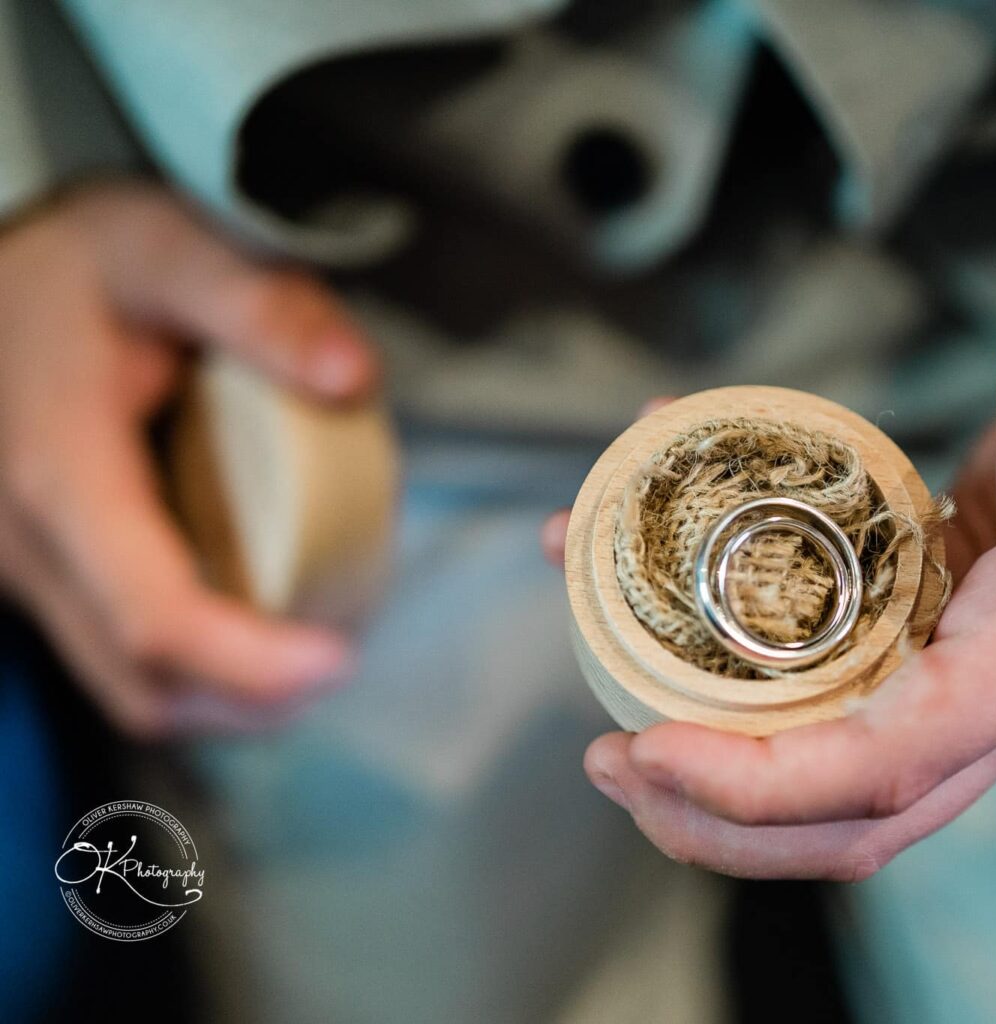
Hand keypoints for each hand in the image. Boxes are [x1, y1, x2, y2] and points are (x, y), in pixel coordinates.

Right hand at [0, 181, 376, 737]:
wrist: (4, 269)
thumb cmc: (88, 258)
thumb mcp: (170, 247)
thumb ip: (262, 305)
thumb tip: (352, 378)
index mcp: (56, 475)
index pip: (153, 618)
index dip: (250, 664)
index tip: (340, 660)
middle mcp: (19, 541)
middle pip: (141, 678)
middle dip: (250, 698)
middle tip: (344, 661)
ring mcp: (15, 565)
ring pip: (122, 681)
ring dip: (221, 694)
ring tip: (311, 655)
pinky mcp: (32, 570)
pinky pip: (108, 651)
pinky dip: (190, 664)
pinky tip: (257, 626)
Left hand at [545, 234, 995, 877]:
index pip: (899, 760)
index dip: (767, 782)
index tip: (647, 746)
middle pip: (862, 812)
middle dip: (725, 818)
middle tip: (610, 757)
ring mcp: (980, 672)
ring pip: (844, 778)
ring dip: (727, 779)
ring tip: (619, 721)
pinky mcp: (944, 637)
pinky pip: (839, 697)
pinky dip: (747, 688)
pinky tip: (665, 604)